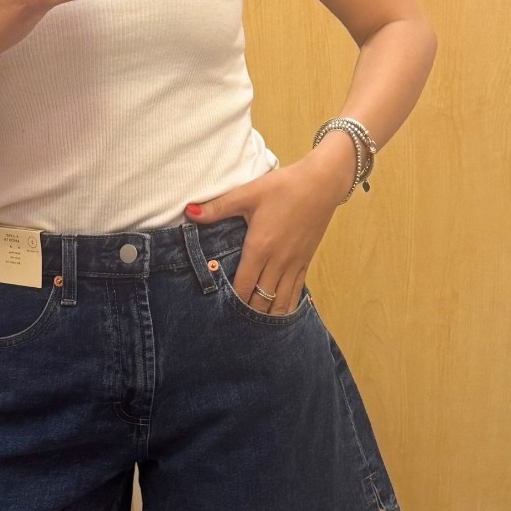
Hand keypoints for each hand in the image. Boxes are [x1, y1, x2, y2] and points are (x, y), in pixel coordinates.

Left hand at [186, 143, 352, 313]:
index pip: (242, 285)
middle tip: (232, 322)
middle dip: (247, 313)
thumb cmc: (284, 187)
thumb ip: (217, 208)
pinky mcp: (305, 262)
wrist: (322, 183)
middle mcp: (277, 261)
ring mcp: (294, 264)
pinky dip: (285, 306)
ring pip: (279, 302)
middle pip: (260, 300)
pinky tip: (278, 315)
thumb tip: (188, 212)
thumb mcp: (248, 194)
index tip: (219, 310)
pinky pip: (296, 293)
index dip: (231, 301)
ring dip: (266, 314)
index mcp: (259, 247)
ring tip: (253, 327)